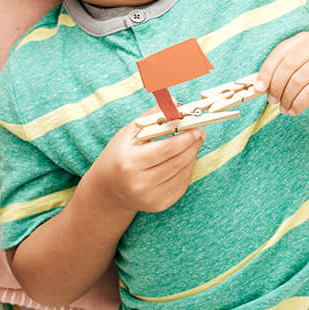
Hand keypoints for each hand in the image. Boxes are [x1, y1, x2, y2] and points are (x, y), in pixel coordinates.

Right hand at [87, 120, 203, 212]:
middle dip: (193, 146)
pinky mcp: (159, 205)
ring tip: (192, 145)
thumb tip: (177, 104)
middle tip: (200, 133)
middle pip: (178, 162)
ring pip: (183, 173)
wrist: (108, 190)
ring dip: (192, 157)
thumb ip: (153, 117)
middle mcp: (139, 184)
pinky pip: (182, 185)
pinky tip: (184, 160)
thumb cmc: (120, 155)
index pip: (166, 149)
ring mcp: (150, 198)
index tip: (197, 128)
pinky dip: (187, 170)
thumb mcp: (129, 133)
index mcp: (129, 163)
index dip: (186, 138)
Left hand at [256, 33, 308, 115]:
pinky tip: (295, 110)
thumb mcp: (303, 68)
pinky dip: (298, 104)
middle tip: (273, 101)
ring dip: (287, 98)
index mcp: (305, 39)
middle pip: (287, 67)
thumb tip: (259, 85)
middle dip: (276, 87)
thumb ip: (283, 72)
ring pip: (297, 81)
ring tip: (285, 108)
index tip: (258, 89)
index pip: (279, 53)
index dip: (266, 72)